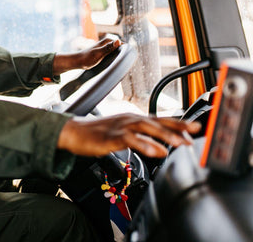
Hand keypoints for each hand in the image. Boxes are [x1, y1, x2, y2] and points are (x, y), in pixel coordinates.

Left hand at [52, 37, 120, 74]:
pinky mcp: (103, 53)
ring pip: (116, 52)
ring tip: (121, 65)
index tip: (129, 58)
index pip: (122, 44)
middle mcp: (107, 43)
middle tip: (125, 63)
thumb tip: (118, 41)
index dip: (126, 50)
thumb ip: (108, 48)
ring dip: (119, 57)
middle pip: (120, 48)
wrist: (77, 61)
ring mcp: (105, 48)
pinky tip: (115, 64)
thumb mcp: (99, 53)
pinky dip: (114, 59)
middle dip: (123, 54)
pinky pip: (112, 55)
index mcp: (107, 41)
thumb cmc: (86, 58)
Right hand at [57, 114, 201, 157]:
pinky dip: (145, 145)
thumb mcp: (122, 133)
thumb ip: (141, 138)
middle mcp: (130, 120)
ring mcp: (121, 127)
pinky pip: (131, 140)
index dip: (179, 123)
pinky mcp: (112, 136)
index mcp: (133, 119)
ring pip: (147, 128)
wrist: (74, 132)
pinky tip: (156, 151)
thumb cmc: (97, 133)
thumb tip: (160, 146)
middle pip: (157, 121)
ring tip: (181, 143)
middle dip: (178, 127)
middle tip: (195, 133)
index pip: (160, 119)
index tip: (196, 127)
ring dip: (165, 135)